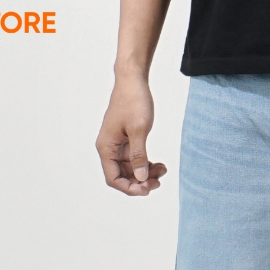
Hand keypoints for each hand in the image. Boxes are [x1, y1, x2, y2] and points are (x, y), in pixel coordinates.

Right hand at [96, 74, 167, 195]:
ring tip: (162, 171)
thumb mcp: (138, 130)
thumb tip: (140, 178)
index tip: (147, 188)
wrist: (133, 81)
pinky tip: (159, 165)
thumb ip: (139, 156)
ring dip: (146, 174)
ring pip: (131, 169)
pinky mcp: (126, 141)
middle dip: (141, 182)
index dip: (130, 188)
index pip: (113, 178)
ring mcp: (118, 145)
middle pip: (123, 176)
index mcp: (106, 147)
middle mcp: (109, 148)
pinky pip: (135, 160)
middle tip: (158, 181)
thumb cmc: (133, 101)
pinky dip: (147, 164)